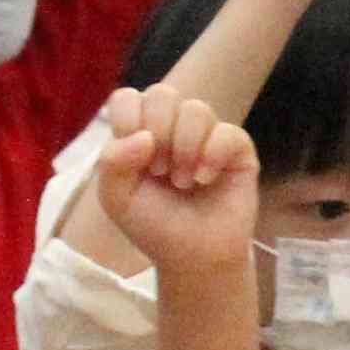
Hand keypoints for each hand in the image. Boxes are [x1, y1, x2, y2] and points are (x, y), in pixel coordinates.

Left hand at [98, 89, 258, 278]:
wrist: (192, 256)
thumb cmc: (154, 225)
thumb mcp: (116, 198)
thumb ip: (113, 161)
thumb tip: (144, 136)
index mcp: (139, 131)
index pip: (127, 97)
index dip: (128, 121)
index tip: (135, 158)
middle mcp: (173, 126)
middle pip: (162, 93)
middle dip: (158, 133)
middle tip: (159, 172)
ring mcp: (206, 134)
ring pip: (196, 109)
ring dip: (184, 149)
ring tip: (182, 182)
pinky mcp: (237, 148)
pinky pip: (227, 132)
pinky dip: (212, 156)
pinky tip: (205, 180)